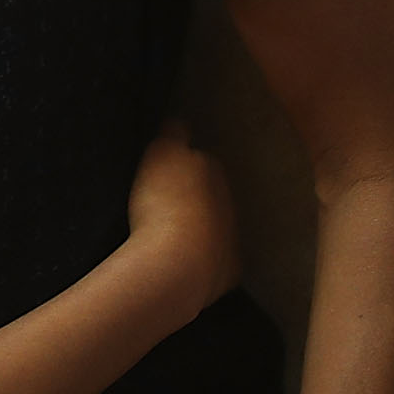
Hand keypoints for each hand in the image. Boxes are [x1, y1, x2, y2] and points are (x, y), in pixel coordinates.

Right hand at [122, 121, 238, 323]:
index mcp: (212, 171)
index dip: (184, 163)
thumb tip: (180, 122)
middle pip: (212, 194)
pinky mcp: (228, 272)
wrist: (177, 263)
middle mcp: (229, 202)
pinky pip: (217, 262)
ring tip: (173, 235)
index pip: (202, 159)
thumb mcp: (161, 155)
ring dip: (202, 228)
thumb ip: (173, 135)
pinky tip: (184, 264)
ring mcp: (232, 239)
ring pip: (217, 227)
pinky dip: (206, 260)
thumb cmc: (164, 204)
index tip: (166, 170)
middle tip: (167, 203)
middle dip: (196, 196)